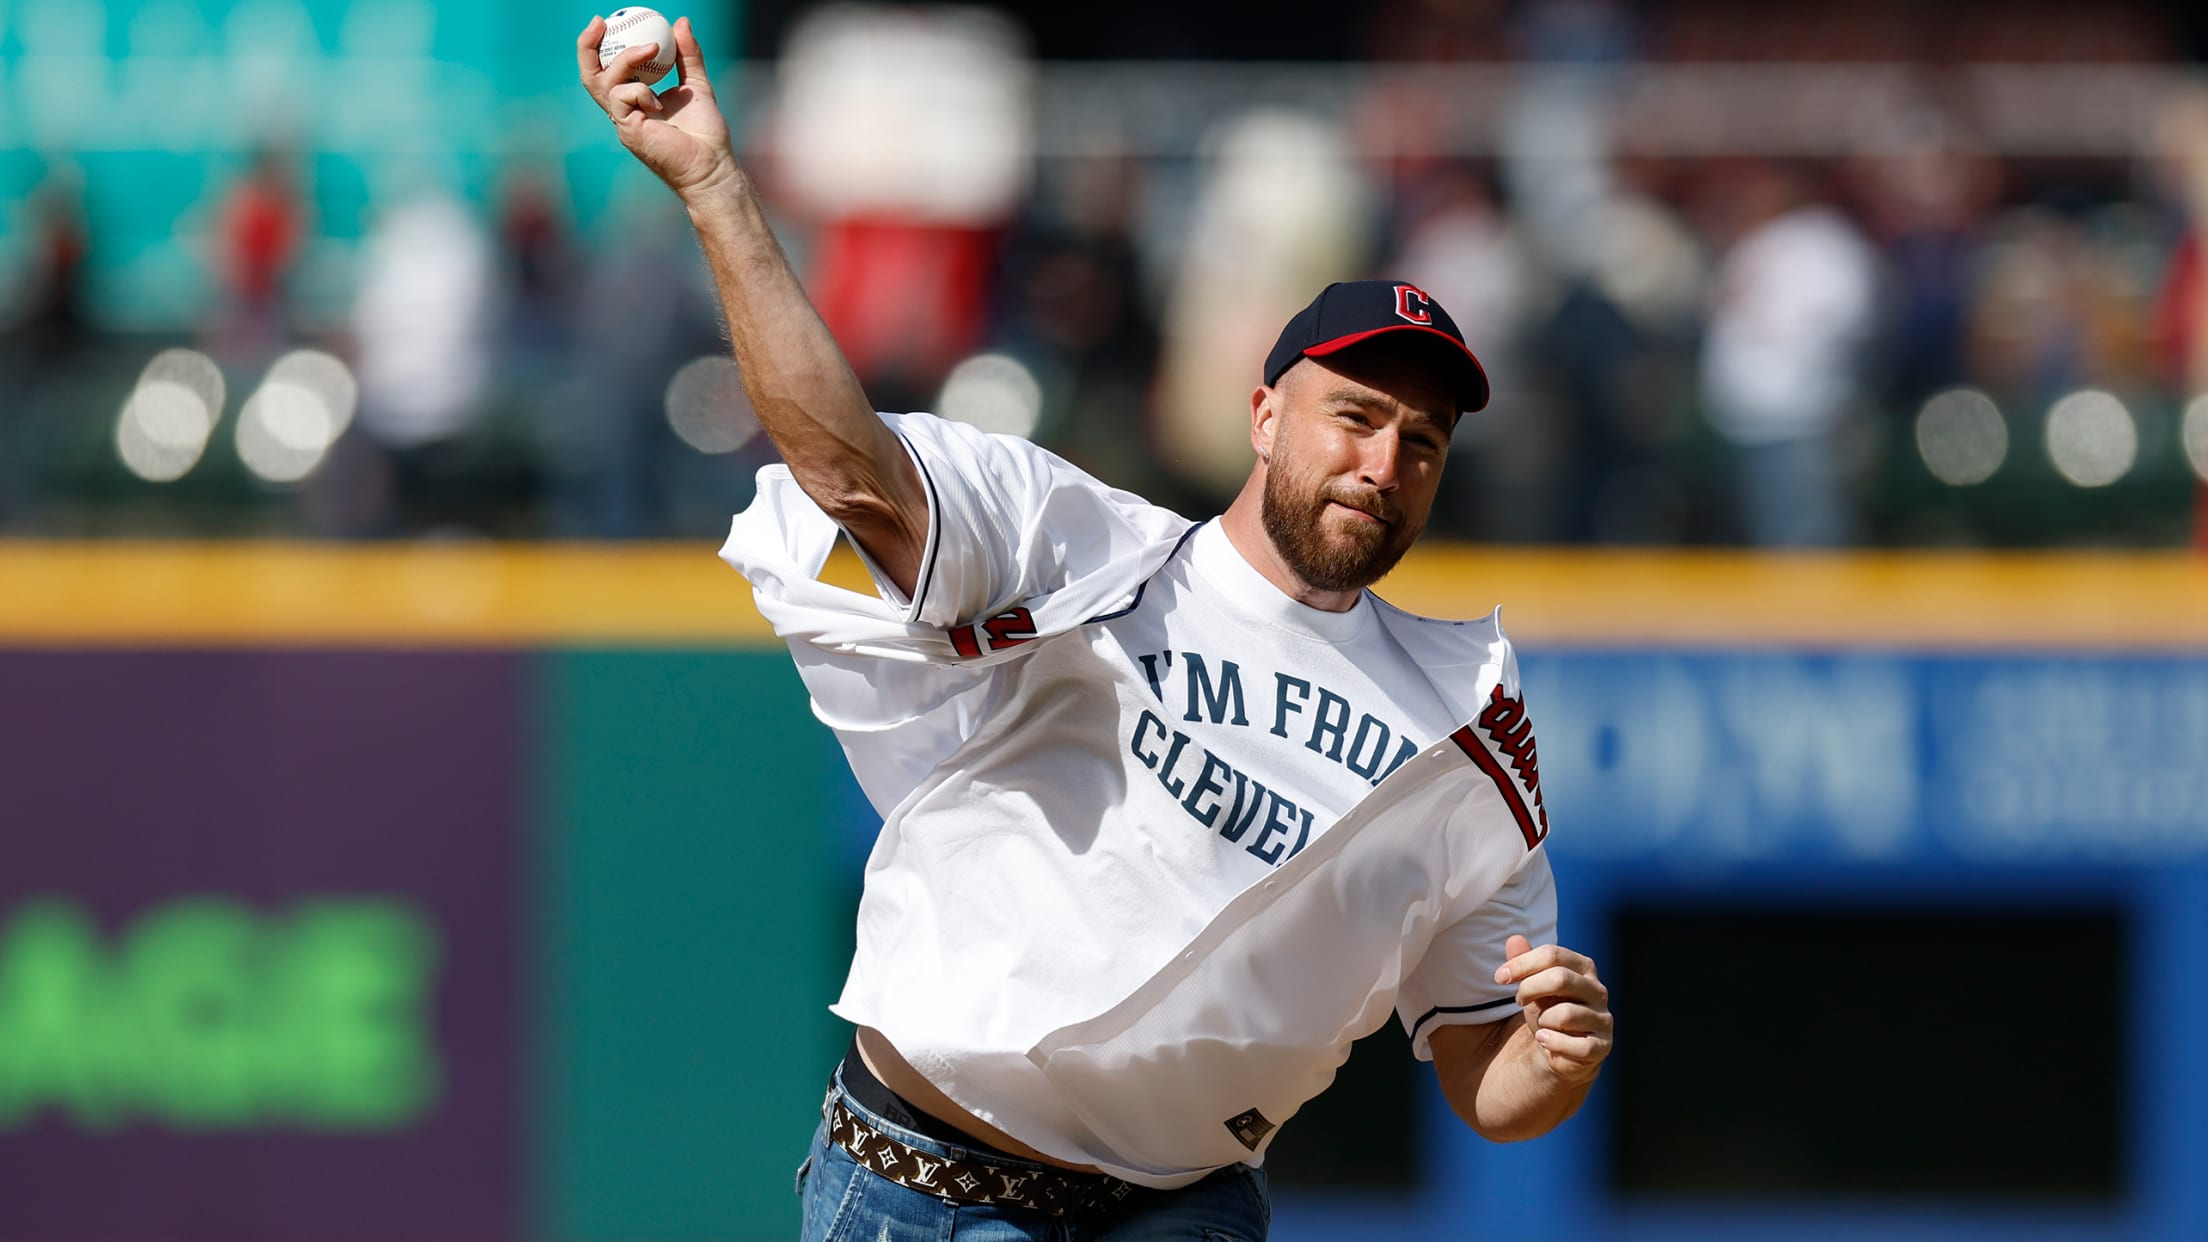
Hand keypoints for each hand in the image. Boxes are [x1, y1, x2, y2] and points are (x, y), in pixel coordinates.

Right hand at [576, 14, 738, 199]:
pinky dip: (640, 91)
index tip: (608, 21)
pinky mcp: (628, 130)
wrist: (713, 164)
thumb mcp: (697, 84)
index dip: (602, 45)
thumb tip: (681, 22)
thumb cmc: (705, 133)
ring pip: (604, 83)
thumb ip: (688, 55)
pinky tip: (660, 102)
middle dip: (587, 47)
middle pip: (591, 76)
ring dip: (626, 60)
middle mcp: (624, 110)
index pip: (608, 70)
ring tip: (652, 49)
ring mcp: (624, 122)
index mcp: (636, 100)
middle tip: (599, 23)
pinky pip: (621, 97)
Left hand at [1494, 933, 1612, 1083]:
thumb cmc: (1548, 1011)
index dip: (1522, 964)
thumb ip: (1524, 963)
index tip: (1500, 977)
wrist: (1562, 1049)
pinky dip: (1554, 1043)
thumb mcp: (1532, 985)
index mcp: (1583, 967)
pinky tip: (1544, 1040)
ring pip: (1566, 1014)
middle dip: (1530, 989)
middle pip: (1560, 978)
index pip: (1552, 954)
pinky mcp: (1603, 1046)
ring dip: (1544, 1021)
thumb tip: (1514, 939)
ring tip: (1541, 1024)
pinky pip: (1578, 1046)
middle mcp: (1598, 990)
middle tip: (1518, 1000)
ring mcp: (1603, 1018)